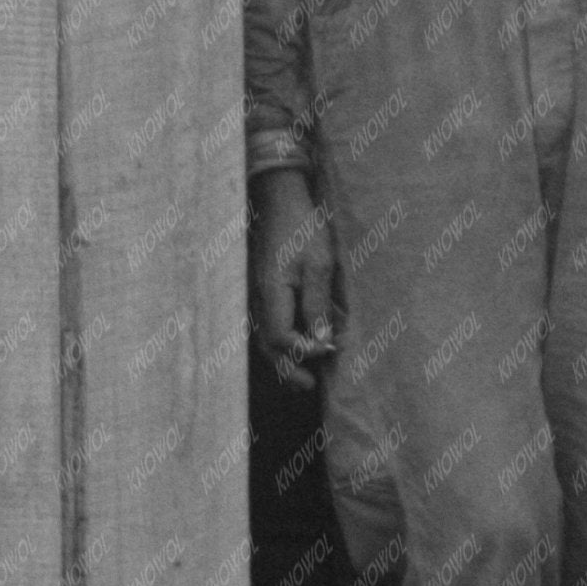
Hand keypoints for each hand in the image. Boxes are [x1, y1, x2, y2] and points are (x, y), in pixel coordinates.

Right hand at [251, 168, 336, 384]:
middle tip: (310, 386)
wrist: (280, 198)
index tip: (329, 351)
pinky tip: (294, 349)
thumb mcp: (319, 263)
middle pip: (267, 346)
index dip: (304, 351)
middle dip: (288, 368)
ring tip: (303, 378)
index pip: (281, 337)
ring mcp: (257, 295)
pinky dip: (280, 343)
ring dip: (283, 360)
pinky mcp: (262, 291)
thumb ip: (318, 304)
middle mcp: (258, 298)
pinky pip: (266, 325)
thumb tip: (321, 341)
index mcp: (271, 292)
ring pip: (264, 338)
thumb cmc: (302, 226)